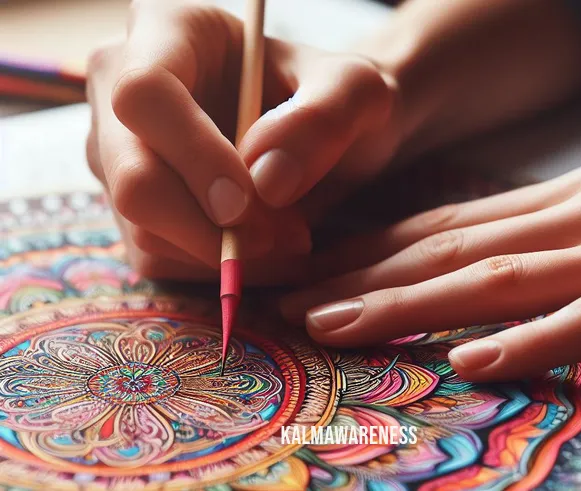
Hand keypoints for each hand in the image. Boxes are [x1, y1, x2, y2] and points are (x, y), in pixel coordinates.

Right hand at [86, 0, 400, 281]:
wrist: (322, 133)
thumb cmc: (333, 100)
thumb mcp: (357, 92)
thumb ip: (325, 118)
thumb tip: (266, 181)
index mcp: (169, 32)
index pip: (146, 93)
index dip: (194, 154)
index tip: (249, 199)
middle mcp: (123, 91)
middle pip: (132, 177)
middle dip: (211, 226)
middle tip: (284, 236)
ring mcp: (120, 154)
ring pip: (144, 230)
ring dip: (223, 252)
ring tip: (288, 234)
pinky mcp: (132, 205)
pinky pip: (157, 257)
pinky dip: (214, 266)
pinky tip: (262, 246)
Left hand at [280, 158, 580, 380]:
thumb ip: (541, 246)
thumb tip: (463, 287)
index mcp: (565, 198)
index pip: (445, 225)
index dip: (372, 248)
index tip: (313, 271)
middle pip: (452, 248)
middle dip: (366, 276)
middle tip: (293, 301)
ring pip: (500, 278)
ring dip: (412, 305)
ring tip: (340, 326)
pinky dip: (532, 341)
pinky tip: (473, 361)